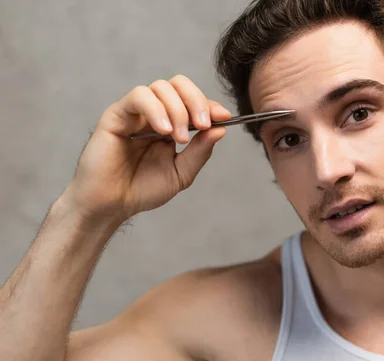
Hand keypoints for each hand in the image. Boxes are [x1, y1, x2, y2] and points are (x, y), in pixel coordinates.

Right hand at [62, 74, 230, 224]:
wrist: (112, 205)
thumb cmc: (141, 190)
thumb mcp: (181, 173)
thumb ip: (200, 151)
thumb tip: (220, 129)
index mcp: (171, 125)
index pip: (193, 102)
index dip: (210, 105)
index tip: (223, 117)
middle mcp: (154, 114)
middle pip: (179, 85)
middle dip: (196, 101)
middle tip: (202, 125)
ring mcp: (135, 112)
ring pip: (160, 87)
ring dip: (177, 109)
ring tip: (178, 137)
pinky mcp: (116, 114)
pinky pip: (138, 96)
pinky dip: (156, 109)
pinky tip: (163, 131)